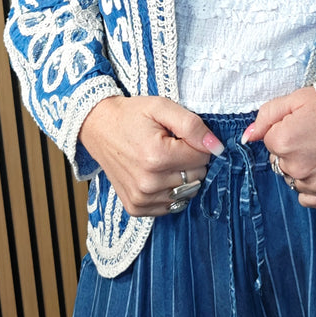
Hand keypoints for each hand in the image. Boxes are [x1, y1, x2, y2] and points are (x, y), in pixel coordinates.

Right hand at [79, 96, 224, 215]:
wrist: (98, 128)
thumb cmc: (131, 115)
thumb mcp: (162, 107)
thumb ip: (192, 125)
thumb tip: (217, 147)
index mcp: (157, 157)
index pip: (203, 157)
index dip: (197, 142)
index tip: (180, 135)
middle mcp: (149, 183)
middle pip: (197, 176)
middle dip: (191, 159)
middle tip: (171, 145)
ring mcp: (141, 199)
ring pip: (187, 192)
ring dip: (182, 176)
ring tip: (163, 159)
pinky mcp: (136, 208)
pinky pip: (171, 205)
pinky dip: (171, 190)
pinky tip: (157, 174)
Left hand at [244, 87, 315, 208]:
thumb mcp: (298, 99)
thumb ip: (267, 115)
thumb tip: (248, 136)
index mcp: (282, 141)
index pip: (270, 141)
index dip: (286, 129)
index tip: (306, 123)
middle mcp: (294, 166)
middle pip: (280, 161)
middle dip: (292, 150)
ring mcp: (312, 183)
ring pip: (293, 178)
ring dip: (302, 168)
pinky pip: (307, 199)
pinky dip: (312, 187)